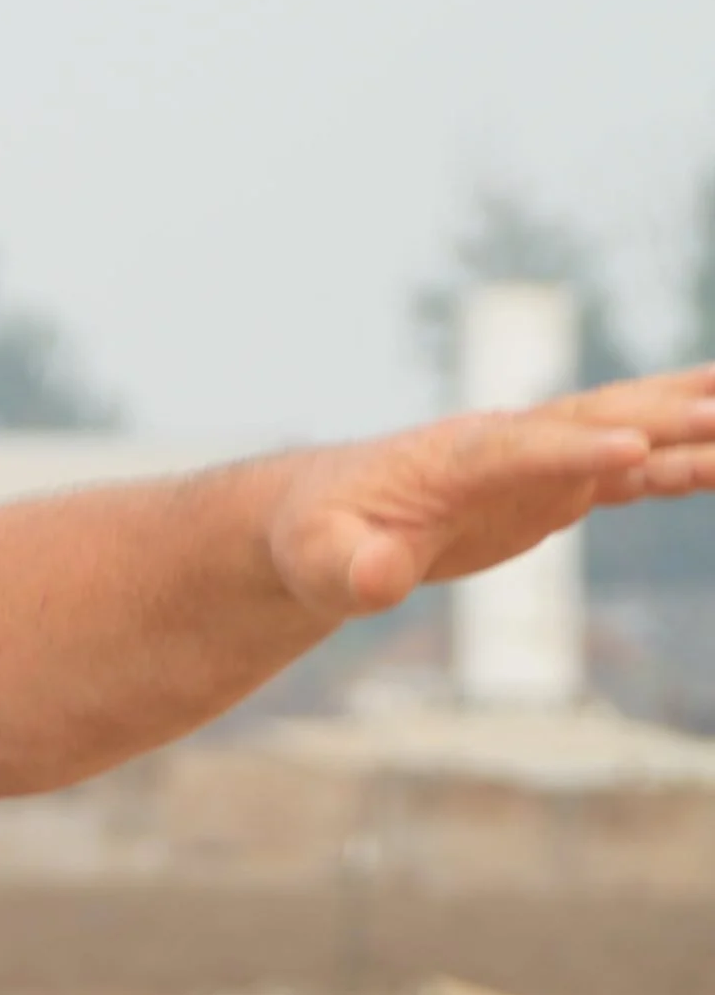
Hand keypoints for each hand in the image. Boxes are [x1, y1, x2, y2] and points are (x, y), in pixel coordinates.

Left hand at [267, 365, 714, 617]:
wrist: (326, 515)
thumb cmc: (317, 537)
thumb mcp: (319, 562)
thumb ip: (350, 571)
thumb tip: (374, 581)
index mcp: (450, 457)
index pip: (517, 448)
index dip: (571, 450)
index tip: (630, 449)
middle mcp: (504, 446)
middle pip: (592, 420)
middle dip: (662, 413)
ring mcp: (536, 463)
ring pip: (627, 434)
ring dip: (691, 425)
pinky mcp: (554, 488)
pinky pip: (631, 472)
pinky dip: (682, 463)